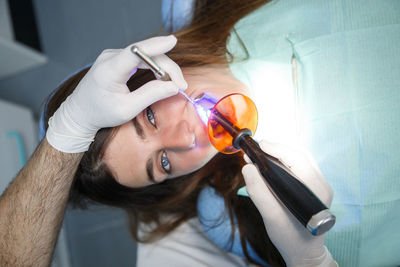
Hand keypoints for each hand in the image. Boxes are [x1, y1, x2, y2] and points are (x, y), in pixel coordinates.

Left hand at [46, 35, 186, 152]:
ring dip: (163, 67)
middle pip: (146, 54)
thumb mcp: (127, 109)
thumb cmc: (101, 113)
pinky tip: (162, 78)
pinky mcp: (118, 58)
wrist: (80, 112)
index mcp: (109, 70)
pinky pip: (141, 57)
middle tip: (181, 85)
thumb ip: (151, 95)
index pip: (135, 52)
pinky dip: (154, 66)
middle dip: (167, 67)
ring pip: (146, 55)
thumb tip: (174, 87)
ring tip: (173, 84)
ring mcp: (113, 56)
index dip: (155, 45)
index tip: (172, 41)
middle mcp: (110, 57)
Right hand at [242, 140, 336, 266]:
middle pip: (298, 155)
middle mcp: (321, 183)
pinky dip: (282, 162)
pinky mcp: (313, 186)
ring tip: (258, 157)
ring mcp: (319, 184)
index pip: (296, 158)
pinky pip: (298, 166)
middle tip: (254, 152)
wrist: (304, 251)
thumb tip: (248, 167)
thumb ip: (259, 192)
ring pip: (298, 158)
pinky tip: (268, 166)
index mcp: (315, 189)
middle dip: (275, 149)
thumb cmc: (290, 237)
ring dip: (278, 154)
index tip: (258, 145)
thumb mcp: (271, 217)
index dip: (276, 148)